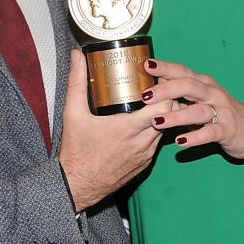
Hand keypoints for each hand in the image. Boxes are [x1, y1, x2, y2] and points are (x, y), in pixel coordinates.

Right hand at [58, 50, 168, 211]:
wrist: (77, 186)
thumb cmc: (76, 152)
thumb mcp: (73, 113)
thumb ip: (77, 81)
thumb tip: (77, 56)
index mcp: (129, 127)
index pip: (164, 104)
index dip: (165, 88)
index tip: (155, 76)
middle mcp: (143, 142)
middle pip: (170, 113)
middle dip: (167, 96)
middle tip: (155, 83)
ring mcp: (146, 154)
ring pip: (166, 127)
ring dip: (163, 113)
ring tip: (151, 99)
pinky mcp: (145, 164)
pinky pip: (158, 142)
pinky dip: (157, 129)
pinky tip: (146, 121)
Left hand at [141, 58, 243, 159]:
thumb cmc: (220, 112)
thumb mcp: (200, 99)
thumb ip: (179, 94)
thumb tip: (148, 87)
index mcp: (203, 83)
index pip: (181, 71)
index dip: (164, 67)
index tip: (144, 65)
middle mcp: (212, 93)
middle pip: (189, 86)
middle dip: (166, 89)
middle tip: (146, 95)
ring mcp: (221, 111)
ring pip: (198, 111)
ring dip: (176, 116)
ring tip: (157, 121)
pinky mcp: (228, 130)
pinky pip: (210, 133)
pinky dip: (195, 137)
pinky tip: (180, 141)